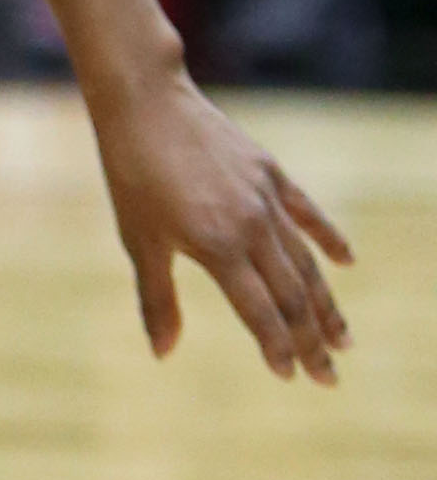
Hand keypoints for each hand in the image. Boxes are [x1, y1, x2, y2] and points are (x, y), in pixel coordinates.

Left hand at [93, 70, 350, 382]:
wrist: (146, 102)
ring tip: (343, 338)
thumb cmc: (133, 173)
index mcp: (218, 247)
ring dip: (325, 303)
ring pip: (305, 261)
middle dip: (312, 339)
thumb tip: (162, 353)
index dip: (277, 347)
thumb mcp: (138, 240)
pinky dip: (328, 239)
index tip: (290, 375)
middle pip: (292, 295)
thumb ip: (157, 298)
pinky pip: (307, 214)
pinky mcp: (269, 172)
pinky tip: (346, 263)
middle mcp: (251, 226)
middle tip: (329, 377)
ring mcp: (265, 198)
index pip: (260, 313)